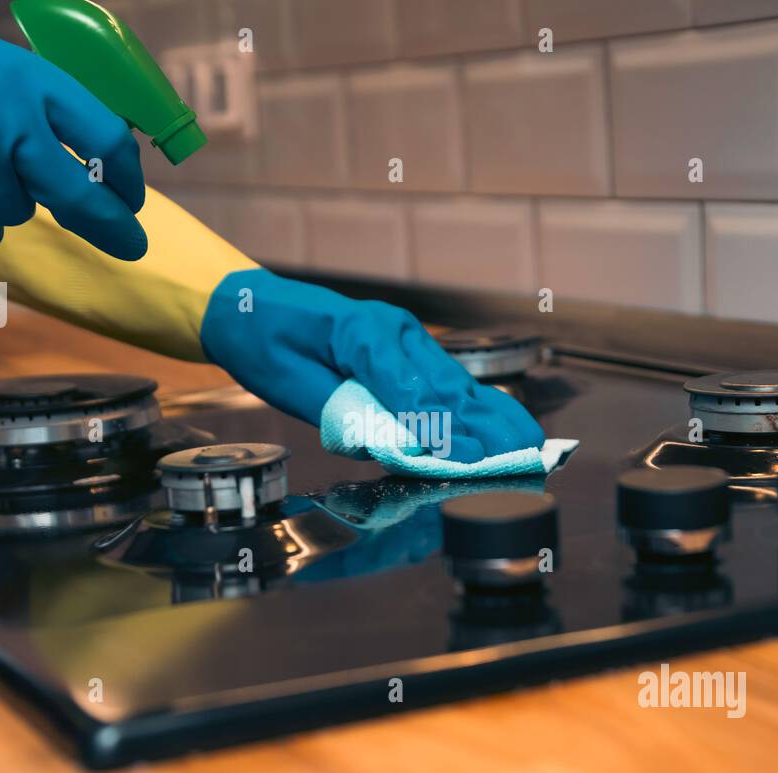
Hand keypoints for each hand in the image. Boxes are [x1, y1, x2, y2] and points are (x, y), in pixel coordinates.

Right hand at [0, 0, 145, 256]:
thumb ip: (43, 113)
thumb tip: (96, 173)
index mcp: (30, 84)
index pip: (103, 139)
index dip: (124, 177)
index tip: (131, 198)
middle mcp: (5, 124)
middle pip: (78, 196)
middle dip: (109, 226)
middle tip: (131, 247)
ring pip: (15, 214)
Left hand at [200, 269, 544, 463]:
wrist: (249, 307)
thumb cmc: (263, 341)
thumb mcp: (288, 381)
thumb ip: (341, 412)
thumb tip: (389, 444)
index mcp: (362, 330)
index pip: (409, 388)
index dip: (440, 428)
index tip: (467, 458)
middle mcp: (393, 330)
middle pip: (445, 386)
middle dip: (483, 427)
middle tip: (517, 458)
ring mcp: (404, 337)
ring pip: (455, 384)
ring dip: (492, 418)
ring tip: (528, 446)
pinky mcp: (406, 350)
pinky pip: (445, 384)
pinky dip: (476, 409)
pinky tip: (503, 426)